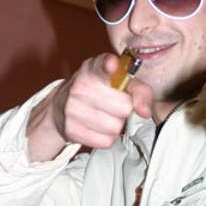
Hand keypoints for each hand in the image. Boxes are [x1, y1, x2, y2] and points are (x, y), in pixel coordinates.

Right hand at [27, 53, 152, 160]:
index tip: (112, 65)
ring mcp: (73, 109)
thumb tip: (145, 111)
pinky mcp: (71, 130)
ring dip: (116, 125)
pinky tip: (98, 127)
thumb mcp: (118, 82)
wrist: (60, 106)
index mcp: (92, 69)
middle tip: (115, 105)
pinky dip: (107, 138)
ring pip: (115, 127)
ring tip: (106, 116)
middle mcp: (80, 87)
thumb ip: (139, 91)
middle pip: (123, 107)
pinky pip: (106, 141)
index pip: (101, 65)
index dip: (108, 65)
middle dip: (124, 110)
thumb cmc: (95, 91)